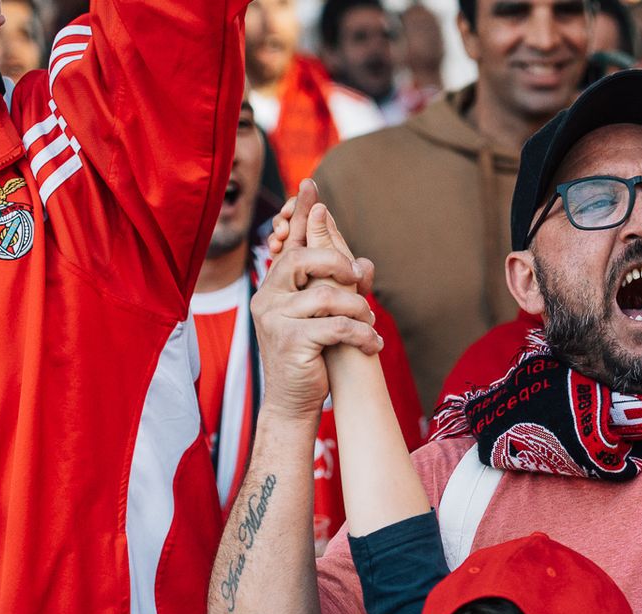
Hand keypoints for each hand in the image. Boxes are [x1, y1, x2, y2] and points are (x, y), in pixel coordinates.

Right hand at [252, 183, 383, 421]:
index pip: (287, 243)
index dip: (299, 215)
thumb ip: (335, 288)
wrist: (294, 401)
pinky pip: (335, 328)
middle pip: (302, 261)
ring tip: (371, 322)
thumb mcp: (322, 317)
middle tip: (359, 278)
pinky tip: (374, 344)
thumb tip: (366, 262)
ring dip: (358, 309)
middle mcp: (267, 298)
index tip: (311, 184)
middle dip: (337, 263)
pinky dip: (361, 335)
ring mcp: (275, 320)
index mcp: (273, 287)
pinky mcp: (291, 343)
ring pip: (326, 296)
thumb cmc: (312, 356)